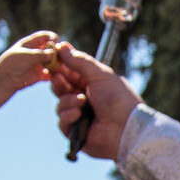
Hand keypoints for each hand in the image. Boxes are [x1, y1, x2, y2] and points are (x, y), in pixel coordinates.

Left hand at [0, 31, 61, 95]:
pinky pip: (51, 74)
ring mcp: (39, 64)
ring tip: (60, 68)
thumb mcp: (27, 56)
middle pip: (52, 49)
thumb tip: (54, 53)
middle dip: (58, 53)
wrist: (4, 79)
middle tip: (61, 57)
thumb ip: (41, 54)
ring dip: (58, 65)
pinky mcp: (40, 75)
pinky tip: (56, 76)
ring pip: (53, 62)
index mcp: (31, 43)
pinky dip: (55, 75)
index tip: (57, 42)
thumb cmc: (12, 63)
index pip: (45, 36)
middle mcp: (36, 53)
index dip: (52, 37)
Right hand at [49, 45, 143, 160]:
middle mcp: (83, 99)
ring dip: (68, 101)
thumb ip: (80, 61)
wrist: (126, 128)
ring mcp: (79, 116)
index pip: (69, 72)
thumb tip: (62, 46)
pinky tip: (79, 115)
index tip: (52, 58)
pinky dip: (68, 116)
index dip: (60, 65)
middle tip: (59, 78)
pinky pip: (62, 122)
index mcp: (90, 84)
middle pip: (59, 87)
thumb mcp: (100, 74)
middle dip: (58, 82)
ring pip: (59, 104)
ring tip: (83, 102)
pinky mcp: (76, 132)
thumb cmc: (118, 99)